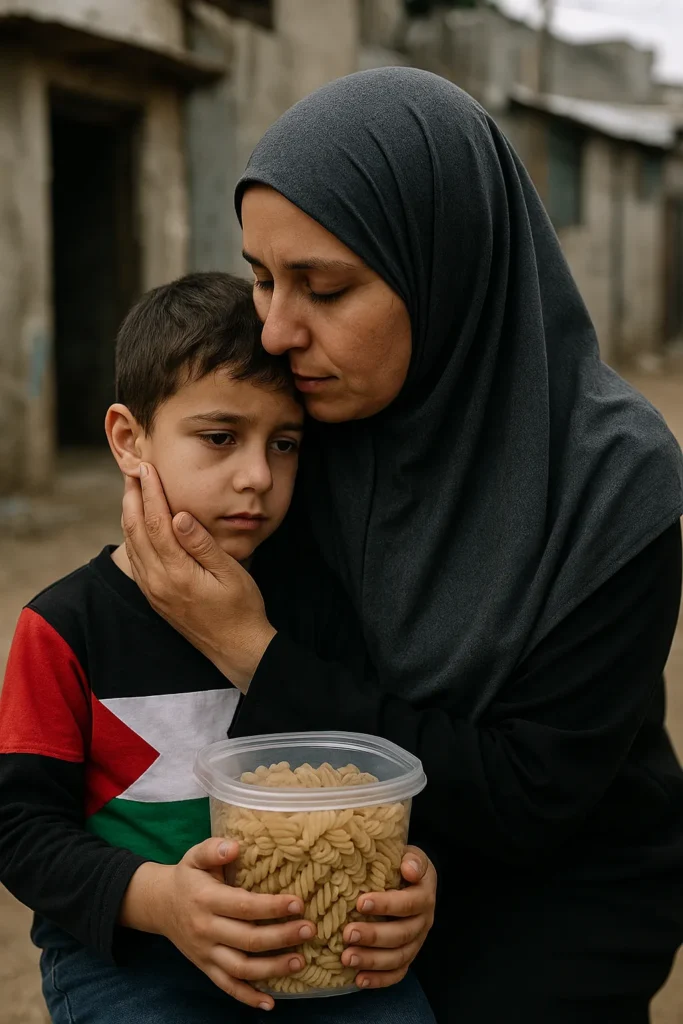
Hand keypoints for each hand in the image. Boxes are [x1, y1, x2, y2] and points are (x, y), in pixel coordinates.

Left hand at [121, 466, 274, 689]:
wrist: (237, 649)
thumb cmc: (241, 609)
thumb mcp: (230, 573)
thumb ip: (202, 544)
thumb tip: (178, 515)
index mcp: (177, 573)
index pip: (156, 523)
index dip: (150, 493)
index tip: (147, 469)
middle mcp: (158, 583)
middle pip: (136, 531)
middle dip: (132, 498)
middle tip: (132, 471)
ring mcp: (154, 592)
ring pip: (132, 546)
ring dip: (129, 515)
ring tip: (131, 490)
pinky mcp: (155, 598)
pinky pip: (137, 561)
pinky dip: (133, 536)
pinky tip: (138, 525)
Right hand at [121, 838, 315, 1010]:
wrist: (158, 904)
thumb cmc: (186, 877)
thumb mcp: (195, 856)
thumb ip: (213, 849)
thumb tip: (234, 847)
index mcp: (207, 900)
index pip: (244, 907)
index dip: (272, 907)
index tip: (298, 903)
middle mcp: (206, 930)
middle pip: (248, 939)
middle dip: (282, 937)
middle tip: (309, 929)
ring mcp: (206, 953)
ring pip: (241, 968)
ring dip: (272, 969)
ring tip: (300, 962)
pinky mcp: (205, 967)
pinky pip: (227, 986)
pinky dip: (247, 997)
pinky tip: (270, 1002)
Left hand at [340, 846, 436, 989]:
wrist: (416, 879)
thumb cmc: (405, 866)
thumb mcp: (412, 856)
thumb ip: (412, 860)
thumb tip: (408, 868)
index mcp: (424, 896)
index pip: (408, 903)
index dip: (386, 905)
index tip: (360, 902)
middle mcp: (423, 922)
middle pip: (401, 934)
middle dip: (374, 936)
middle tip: (347, 934)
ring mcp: (416, 942)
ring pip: (398, 957)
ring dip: (372, 960)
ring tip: (347, 958)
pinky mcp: (408, 956)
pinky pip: (397, 973)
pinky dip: (379, 980)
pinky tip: (359, 980)